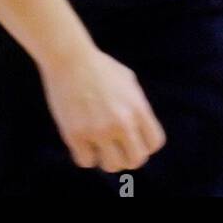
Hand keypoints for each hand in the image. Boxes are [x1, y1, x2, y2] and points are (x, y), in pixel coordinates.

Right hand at [38, 48, 165, 172]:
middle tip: (116, 146)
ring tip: (98, 143)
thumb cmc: (99, 67)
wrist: (69, 57)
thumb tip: (141, 132)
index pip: (154, 143)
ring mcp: (98, 130)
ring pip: (112, 165)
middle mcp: (121, 122)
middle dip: (127, 156)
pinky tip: (82, 140)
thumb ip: (137, 106)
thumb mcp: (128, 81)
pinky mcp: (75, 134)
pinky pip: (86, 161)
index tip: (132, 137)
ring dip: (106, 158)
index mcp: (137, 107)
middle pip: (136, 160)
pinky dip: (85, 154)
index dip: (144, 143)